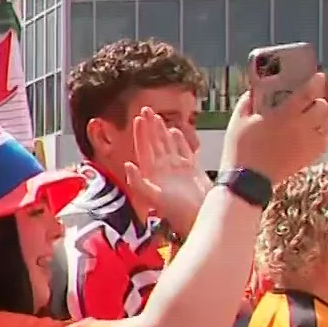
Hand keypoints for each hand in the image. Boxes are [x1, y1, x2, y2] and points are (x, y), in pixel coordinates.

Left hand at [122, 107, 208, 232]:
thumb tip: (127, 165)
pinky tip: (176, 131)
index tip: (138, 118)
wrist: (199, 218)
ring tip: (158, 117)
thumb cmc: (176, 211)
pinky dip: (180, 141)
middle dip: (150, 126)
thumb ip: (139, 182)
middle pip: (154, 143)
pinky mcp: (192, 170)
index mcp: (152, 172)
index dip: (141, 133)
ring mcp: (177, 169)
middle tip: (146, 109)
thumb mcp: (154, 197)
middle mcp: (163, 169)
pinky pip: (184, 151)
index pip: (144, 148)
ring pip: (168, 144)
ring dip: (162, 131)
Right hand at [219, 74, 327, 181]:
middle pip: (323, 108)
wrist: (248, 180)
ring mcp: (308, 143)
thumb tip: (254, 91)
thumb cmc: (241, 148)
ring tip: (311, 116)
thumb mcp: (238, 121)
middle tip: (310, 100)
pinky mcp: (310, 156)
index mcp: (285, 115)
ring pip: (327, 124)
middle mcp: (302, 127)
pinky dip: (323, 133)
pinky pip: (325, 140)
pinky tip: (313, 132)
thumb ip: (248, 102)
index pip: (307, 94)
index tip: (318, 77)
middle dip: (318, 101)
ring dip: (321, 117)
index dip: (315, 83)